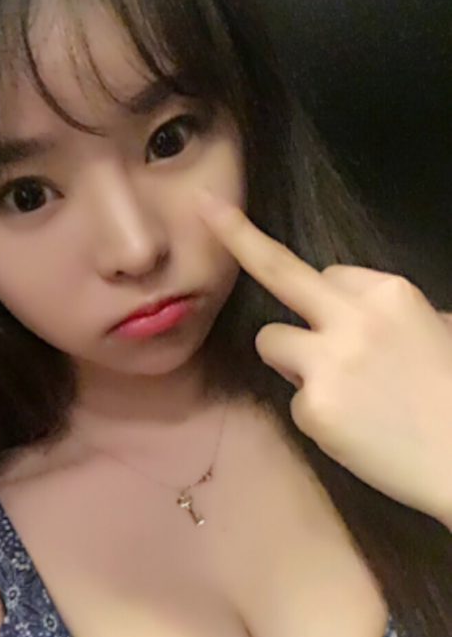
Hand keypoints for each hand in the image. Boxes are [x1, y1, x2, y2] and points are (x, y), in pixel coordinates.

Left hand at [198, 192, 451, 525]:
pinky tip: (353, 429)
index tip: (299, 285)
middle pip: (278, 269)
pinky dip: (315, 413)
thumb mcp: (438, 331)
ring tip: (340, 391)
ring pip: (269, 339)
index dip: (323, 296)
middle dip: (237, 235)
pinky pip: (293, 398)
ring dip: (288, 358)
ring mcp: (327, 362)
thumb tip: (369, 318)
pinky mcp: (312, 407)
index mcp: (389, 293)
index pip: (328, 274)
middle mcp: (352, 317)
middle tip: (207, 207)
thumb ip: (392, 315)